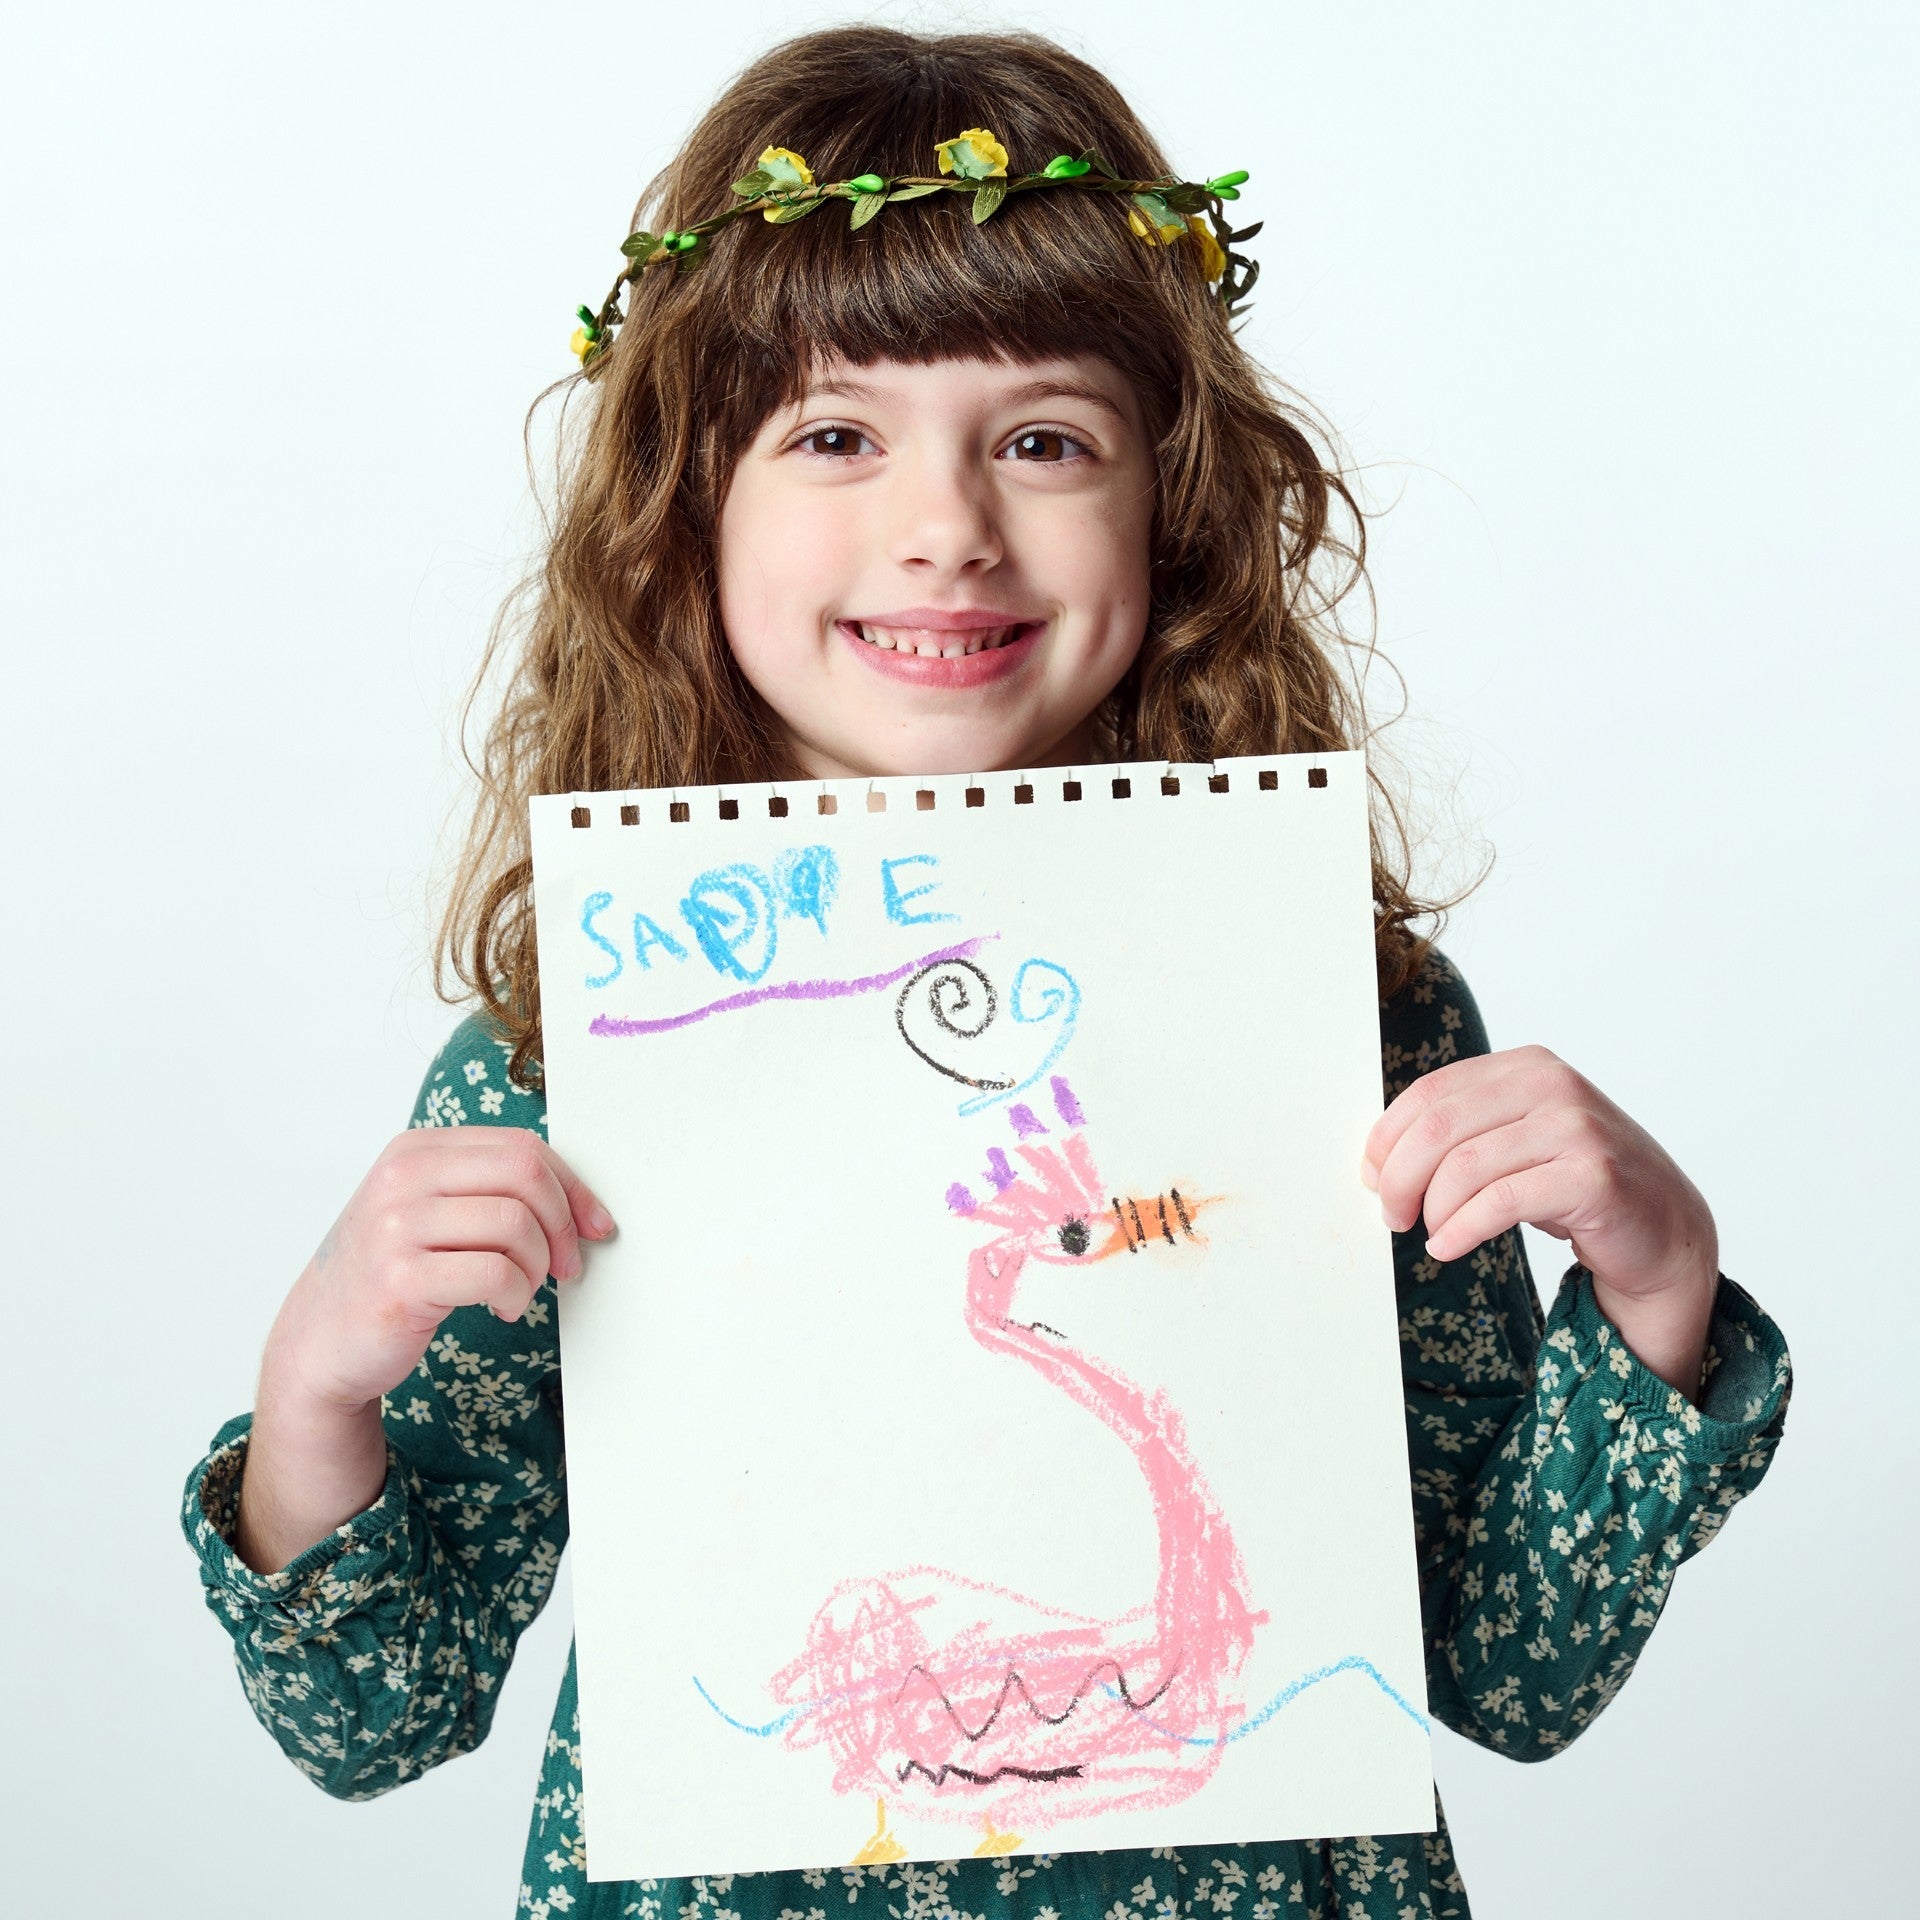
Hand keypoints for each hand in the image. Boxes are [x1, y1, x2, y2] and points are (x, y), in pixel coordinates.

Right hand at [264, 1126, 615, 1418]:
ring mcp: (395, 1226)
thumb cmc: (391, 1274)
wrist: (319, 1341)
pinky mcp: (399, 1279)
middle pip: (525, 1174)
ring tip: (520, 1289)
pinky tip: (503, 1307)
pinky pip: (496, 1274)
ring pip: (516, 1224)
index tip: (595, 1225)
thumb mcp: (430, 1211)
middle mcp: (402, 1177)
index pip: (522, 1146)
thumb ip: (488, 1189)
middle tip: (565, 1266)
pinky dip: (517, 1295)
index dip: (572, 1187)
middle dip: (563, 1224)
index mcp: (416, 1149)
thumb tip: (581, 1203)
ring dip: (537, 1267)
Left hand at [1361, 1046, 1718, 1397]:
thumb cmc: (1576, 1185)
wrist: (1665, 1229)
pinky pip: (1500, 1202)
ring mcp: (1578, 1127)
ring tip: (1430, 1235)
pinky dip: (1461, 1229)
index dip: (1387, 1137)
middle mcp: (1554, 1084)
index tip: (1369, 1176)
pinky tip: (1448, 1247)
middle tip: (1391, 1215)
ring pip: (1465, 1166)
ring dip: (1432, 1210)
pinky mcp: (1592, 1176)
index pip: (1431, 1092)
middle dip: (1400, 1177)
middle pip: (1439, 1127)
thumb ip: (1461, 1133)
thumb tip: (1375, 1159)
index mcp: (1527, 1066)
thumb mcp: (1517, 1141)